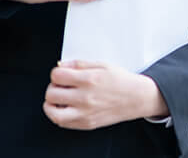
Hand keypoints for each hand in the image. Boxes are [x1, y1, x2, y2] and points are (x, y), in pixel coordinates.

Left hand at [43, 60, 168, 129]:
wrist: (136, 98)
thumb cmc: (121, 81)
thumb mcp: (102, 65)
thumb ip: (79, 64)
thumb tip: (61, 65)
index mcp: (89, 80)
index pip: (57, 76)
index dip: (56, 73)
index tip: (61, 74)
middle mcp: (85, 98)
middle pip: (52, 93)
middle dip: (53, 87)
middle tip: (61, 86)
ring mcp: (85, 113)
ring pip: (53, 112)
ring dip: (51, 104)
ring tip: (58, 99)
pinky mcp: (86, 123)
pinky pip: (62, 122)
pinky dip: (58, 114)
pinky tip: (66, 107)